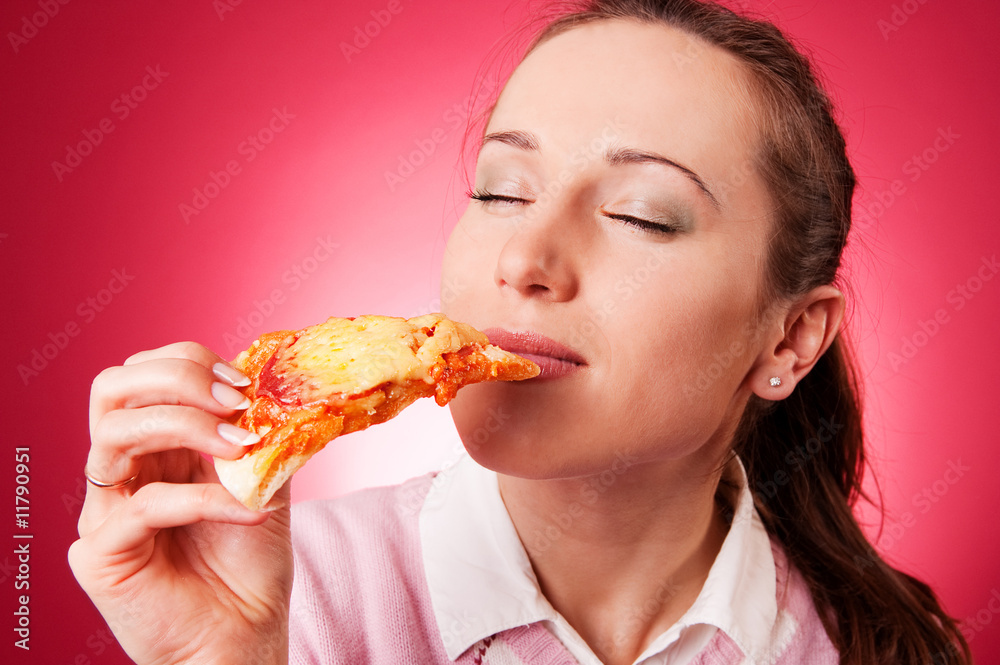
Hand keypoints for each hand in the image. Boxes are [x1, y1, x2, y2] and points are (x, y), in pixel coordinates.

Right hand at [69, 342, 291, 664]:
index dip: (191, 363)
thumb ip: (261, 433)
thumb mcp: (265, 483)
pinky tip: (251, 511)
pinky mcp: (102, 554)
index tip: (246, 385)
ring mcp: (105, 511)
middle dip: (178, 379)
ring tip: (242, 449)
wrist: (244, 638)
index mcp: (155, 449)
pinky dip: (206, 500)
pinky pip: (145, 506)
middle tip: (234, 402)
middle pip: (112, 388)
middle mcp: (123, 472)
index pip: (143, 374)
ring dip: (188, 426)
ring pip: (114, 432)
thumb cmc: (248, 567)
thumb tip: (279, 384)